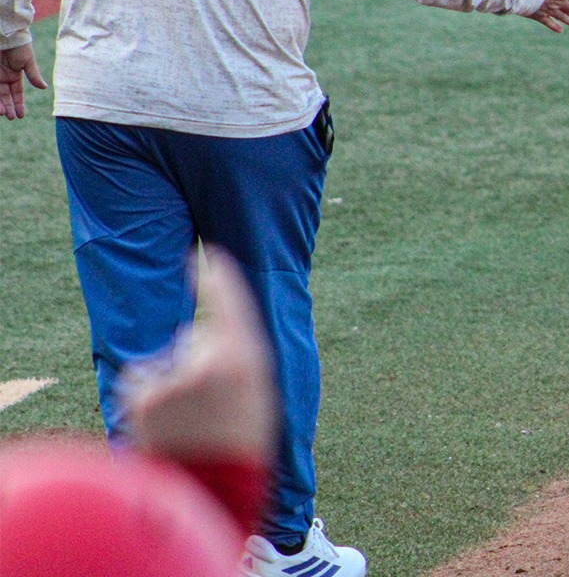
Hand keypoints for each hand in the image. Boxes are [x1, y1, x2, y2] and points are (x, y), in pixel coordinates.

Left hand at [0, 44, 46, 120]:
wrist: (6, 34)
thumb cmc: (18, 46)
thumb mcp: (28, 62)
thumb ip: (34, 75)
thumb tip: (44, 88)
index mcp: (15, 76)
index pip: (17, 93)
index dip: (19, 104)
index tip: (20, 116)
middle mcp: (3, 78)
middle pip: (5, 97)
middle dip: (8, 107)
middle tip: (10, 117)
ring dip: (0, 105)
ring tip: (3, 113)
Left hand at [119, 248, 278, 461]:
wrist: (216, 485)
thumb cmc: (241, 437)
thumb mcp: (254, 390)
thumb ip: (231, 358)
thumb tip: (195, 338)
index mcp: (247, 357)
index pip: (229, 302)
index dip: (216, 276)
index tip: (205, 256)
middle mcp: (209, 360)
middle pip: (196, 339)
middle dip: (197, 359)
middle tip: (214, 401)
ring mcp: (175, 377)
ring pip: (166, 361)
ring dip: (170, 381)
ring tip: (189, 420)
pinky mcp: (144, 397)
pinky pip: (143, 382)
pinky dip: (148, 397)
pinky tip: (164, 424)